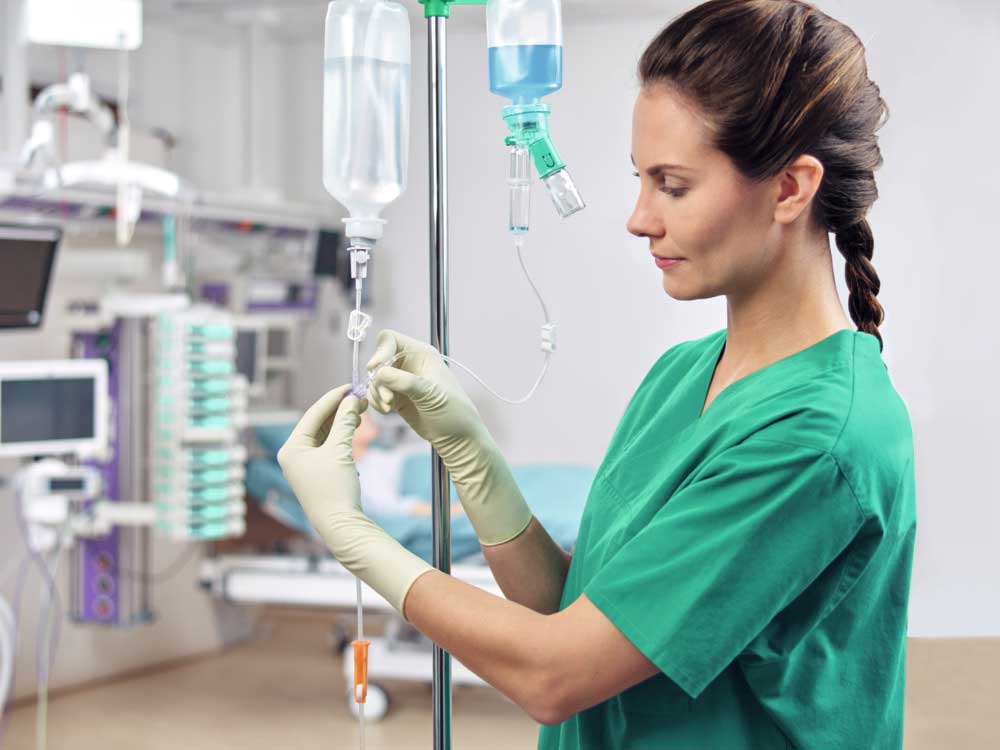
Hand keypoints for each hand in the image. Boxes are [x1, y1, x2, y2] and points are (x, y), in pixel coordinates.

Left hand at [277, 385, 364, 526]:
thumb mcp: (341, 451)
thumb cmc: (335, 489)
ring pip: (324, 434)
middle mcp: (294, 455)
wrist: (340, 525)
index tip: (351, 387)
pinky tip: (354, 428)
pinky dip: (341, 436)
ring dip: (342, 423)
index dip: (333, 399)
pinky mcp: (317, 472)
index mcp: (291, 448)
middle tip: (359, 398)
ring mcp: (304, 465)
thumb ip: (345, 423)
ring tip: (360, 411)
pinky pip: (328, 447)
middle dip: (339, 410)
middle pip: (317, 423)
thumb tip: (352, 401)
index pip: (312, 414)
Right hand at [366, 330, 489, 454]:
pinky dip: (376, 402)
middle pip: (378, 360)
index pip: (390, 339)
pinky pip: (376, 393)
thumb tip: (379, 372)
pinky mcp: (396, 396)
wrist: (456, 437)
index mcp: (421, 353)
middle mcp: (409, 363)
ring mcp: (401, 380)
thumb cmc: (453, 411)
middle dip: (378, 380)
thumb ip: (405, 381)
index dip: (380, 351)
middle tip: (389, 398)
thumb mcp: (431, 394)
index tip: (375, 368)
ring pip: (375, 379)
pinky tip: (388, 411)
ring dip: (377, 393)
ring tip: (390, 407)